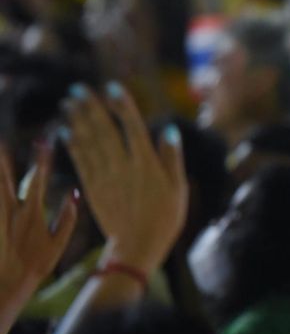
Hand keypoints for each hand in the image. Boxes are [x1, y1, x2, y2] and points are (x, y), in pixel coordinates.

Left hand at [0, 144, 77, 297]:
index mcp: (32, 214)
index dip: (41, 160)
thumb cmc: (36, 267)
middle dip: (4, 160)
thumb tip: (74, 195)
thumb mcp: (58, 245)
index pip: (38, 180)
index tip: (43, 142)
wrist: (6, 285)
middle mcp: (12, 212)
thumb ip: (67, 219)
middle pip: (7, 180)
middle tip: (1, 142)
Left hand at [62, 82, 186, 275]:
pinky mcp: (93, 188)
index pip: (133, 126)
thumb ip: (172, 157)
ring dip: (77, 120)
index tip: (112, 87)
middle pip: (104, 130)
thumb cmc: (165, 218)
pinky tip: (66, 131)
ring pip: (89, 142)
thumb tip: (169, 129)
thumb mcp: (179, 188)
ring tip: (68, 102)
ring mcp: (105, 177)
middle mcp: (123, 166)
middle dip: (90, 107)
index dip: (122, 105)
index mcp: (146, 164)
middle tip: (78, 89)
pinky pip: (80, 161)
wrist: (137, 246)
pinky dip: (72, 144)